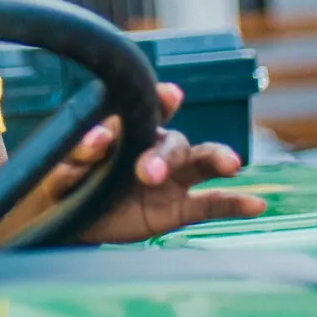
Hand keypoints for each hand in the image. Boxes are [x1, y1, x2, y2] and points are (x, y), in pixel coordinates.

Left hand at [46, 83, 268, 242]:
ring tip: (231, 164)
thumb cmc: (64, 182)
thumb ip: (78, 154)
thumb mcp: (60, 167)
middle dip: (163, 156)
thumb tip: (99, 139)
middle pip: (171, 142)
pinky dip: (235, 203)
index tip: (170, 95)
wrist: (68, 220)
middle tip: (146, 174)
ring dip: (215, 160)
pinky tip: (257, 204)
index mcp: (126, 129)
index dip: (160, 101)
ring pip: (199, 163)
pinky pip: (212, 204)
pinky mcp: (178, 209)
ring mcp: (170, 178)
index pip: (145, 108)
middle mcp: (154, 147)